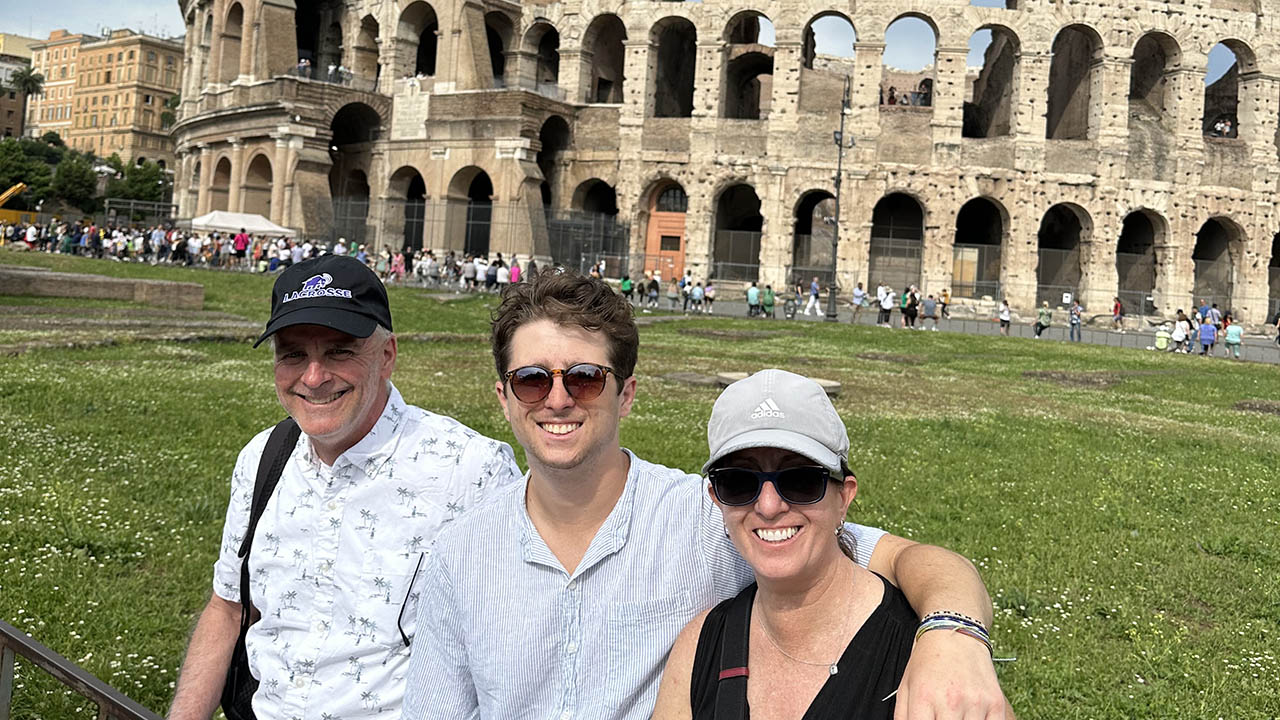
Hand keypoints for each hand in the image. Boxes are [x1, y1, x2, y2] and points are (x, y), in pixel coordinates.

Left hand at [892, 630, 1009, 719]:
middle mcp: (950, 701)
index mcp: (924, 698)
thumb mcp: (905, 686)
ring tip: (956, 716)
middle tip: (941, 719)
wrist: (954, 632)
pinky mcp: (995, 702)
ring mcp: (975, 702)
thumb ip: (903, 717)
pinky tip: (972, 717)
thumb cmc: (927, 661)